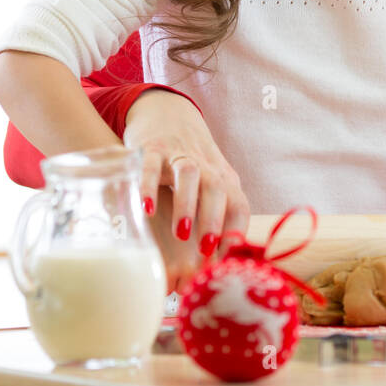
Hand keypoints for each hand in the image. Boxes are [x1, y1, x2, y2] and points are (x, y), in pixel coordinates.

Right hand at [123, 89, 249, 294]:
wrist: (167, 115)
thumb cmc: (188, 168)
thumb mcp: (207, 188)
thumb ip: (212, 221)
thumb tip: (213, 269)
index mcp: (223, 179)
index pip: (238, 203)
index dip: (236, 231)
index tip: (229, 259)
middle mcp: (205, 165)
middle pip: (217, 188)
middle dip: (213, 219)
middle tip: (204, 249)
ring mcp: (178, 153)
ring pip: (189, 173)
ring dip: (187, 203)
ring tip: (181, 233)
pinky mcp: (151, 148)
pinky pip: (151, 165)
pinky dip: (149, 185)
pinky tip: (146, 209)